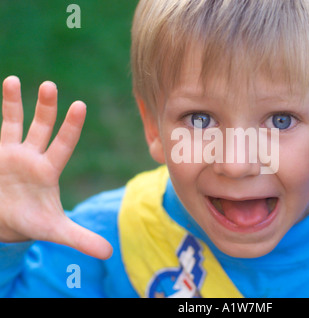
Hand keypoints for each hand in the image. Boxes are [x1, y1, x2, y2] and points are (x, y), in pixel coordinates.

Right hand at [0, 76, 111, 259]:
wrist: (6, 221)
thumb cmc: (32, 222)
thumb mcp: (55, 231)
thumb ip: (80, 238)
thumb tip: (109, 254)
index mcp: (49, 169)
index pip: (63, 144)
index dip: (70, 127)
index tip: (80, 106)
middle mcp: (32, 156)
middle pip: (41, 127)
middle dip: (46, 108)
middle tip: (51, 86)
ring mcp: (10, 153)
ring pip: (13, 123)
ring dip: (12, 103)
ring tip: (13, 80)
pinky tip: (1, 86)